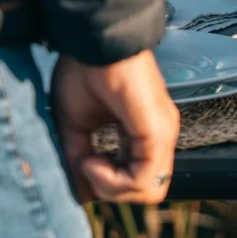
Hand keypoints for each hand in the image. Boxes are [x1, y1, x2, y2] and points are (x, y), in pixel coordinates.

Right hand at [51, 50, 179, 203]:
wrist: (93, 41)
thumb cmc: (84, 72)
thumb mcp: (74, 124)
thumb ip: (78, 158)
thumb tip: (80, 195)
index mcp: (144, 135)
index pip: (138, 181)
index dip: (107, 184)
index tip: (81, 164)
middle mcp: (159, 137)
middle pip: (147, 192)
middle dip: (111, 190)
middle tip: (85, 165)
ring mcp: (162, 134)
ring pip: (148, 190)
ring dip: (110, 186)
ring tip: (88, 160)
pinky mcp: (157, 131)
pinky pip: (143, 178)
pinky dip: (112, 179)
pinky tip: (92, 159)